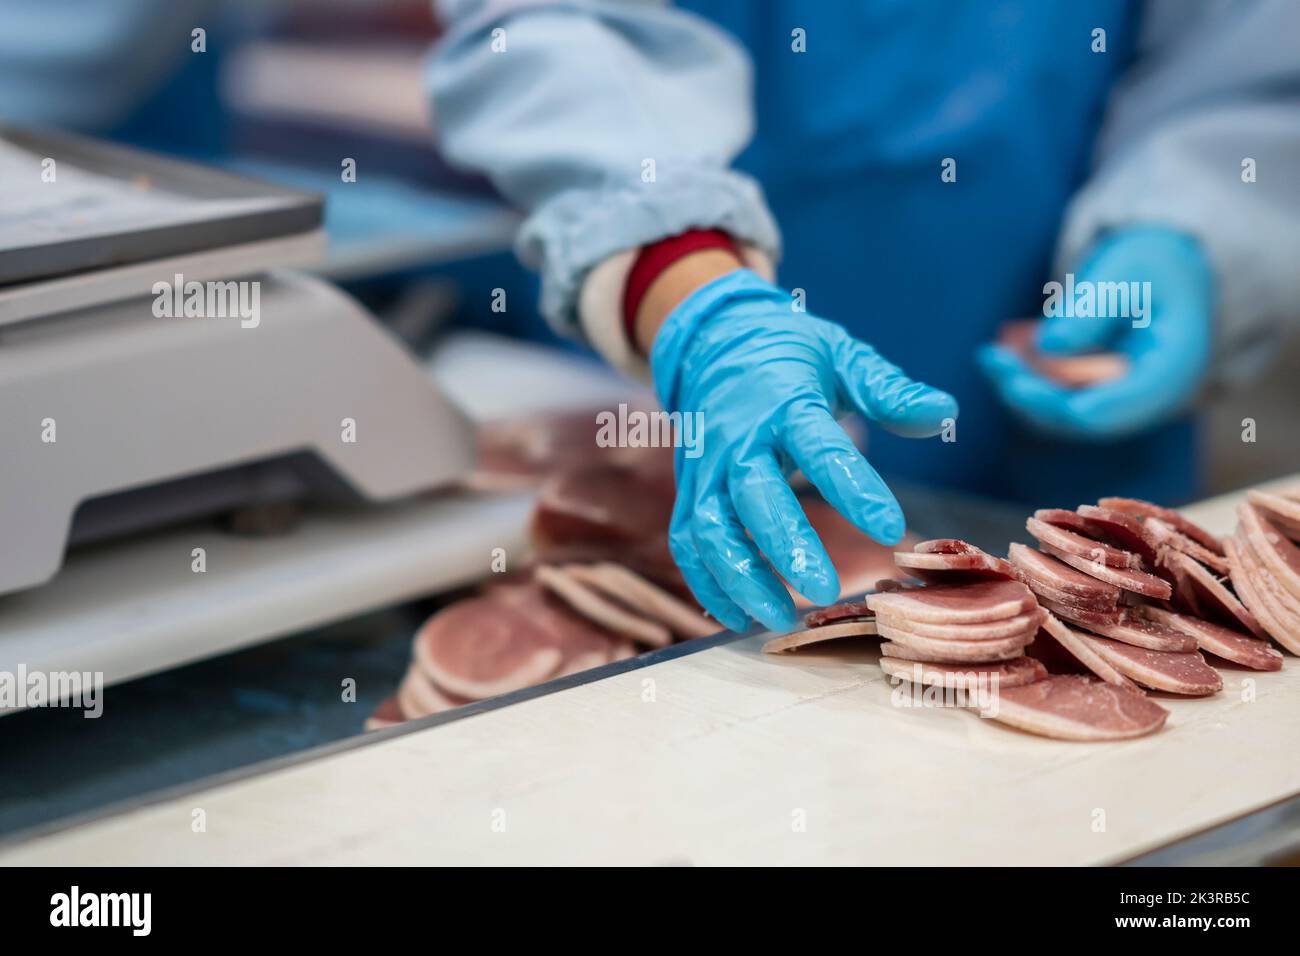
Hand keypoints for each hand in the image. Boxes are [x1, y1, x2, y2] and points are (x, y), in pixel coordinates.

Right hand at [650, 269, 957, 632]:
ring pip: (711, 528)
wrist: (714, 341)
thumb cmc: (791, 355)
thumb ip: (889, 391)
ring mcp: (706, 467)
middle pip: (754, 495)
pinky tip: (739, 617)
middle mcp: (738, 437)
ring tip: (781, 619)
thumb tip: (946, 412)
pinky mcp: (690, 490)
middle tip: (827, 590)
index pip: (819, 446)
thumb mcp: (843, 355)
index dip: (853, 488)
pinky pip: (688, 542)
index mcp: (784, 401)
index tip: (890, 528)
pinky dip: (707, 582)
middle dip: (786, 546)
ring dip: (741, 577)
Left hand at [978, 226, 1213, 440]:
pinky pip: (1055, 398)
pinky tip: (994, 357)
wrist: (1161, 270)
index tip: (1021, 386)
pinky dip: (1025, 380)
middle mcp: (1148, 395)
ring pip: (1063, 412)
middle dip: (1034, 394)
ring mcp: (1121, 398)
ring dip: (1023, 389)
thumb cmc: (1150, 264)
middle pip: (1085, 416)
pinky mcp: (1095, 392)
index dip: (1069, 405)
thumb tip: (1047, 345)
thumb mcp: (1128, 268)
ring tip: (990, 357)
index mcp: (1173, 368)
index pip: (1121, 406)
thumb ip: (1095, 305)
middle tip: (994, 361)